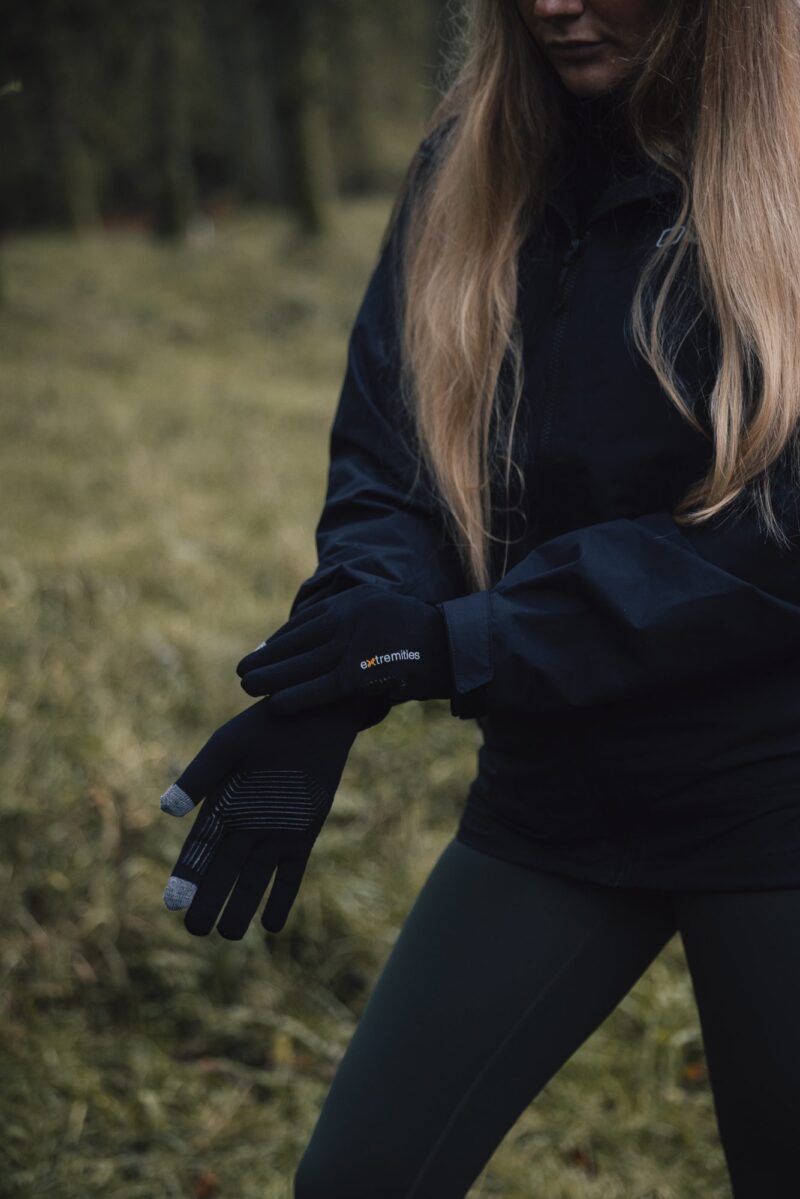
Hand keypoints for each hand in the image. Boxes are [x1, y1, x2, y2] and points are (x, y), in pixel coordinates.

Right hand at [160, 696, 369, 938]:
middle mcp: (243, 826)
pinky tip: (271, 925)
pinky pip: (290, 874)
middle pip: (222, 872)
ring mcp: (274, 833)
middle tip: (195, 930)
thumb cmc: (265, 726)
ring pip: (254, 879)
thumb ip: (200, 776)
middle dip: (209, 900)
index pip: (198, 850)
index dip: (186, 878)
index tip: (173, 905)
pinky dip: (281, 897)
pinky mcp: (302, 835)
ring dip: (242, 906)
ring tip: (228, 934)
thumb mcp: (228, 747)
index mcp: (219, 806)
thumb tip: (166, 809)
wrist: (311, 717)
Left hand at [235, 583, 452, 714]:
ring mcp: (356, 643)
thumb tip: (328, 645)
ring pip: (303, 664)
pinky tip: (276, 703)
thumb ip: (358, 627)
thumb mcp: (386, 617)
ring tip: (247, 685)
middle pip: (299, 641)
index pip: (309, 621)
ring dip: (272, 675)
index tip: (262, 650)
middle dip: (269, 656)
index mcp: (356, 601)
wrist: (459, 647)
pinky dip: (296, 695)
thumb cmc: (425, 641)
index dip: (281, 639)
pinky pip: (321, 687)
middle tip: (242, 670)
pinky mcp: (362, 672)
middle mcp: (350, 617)